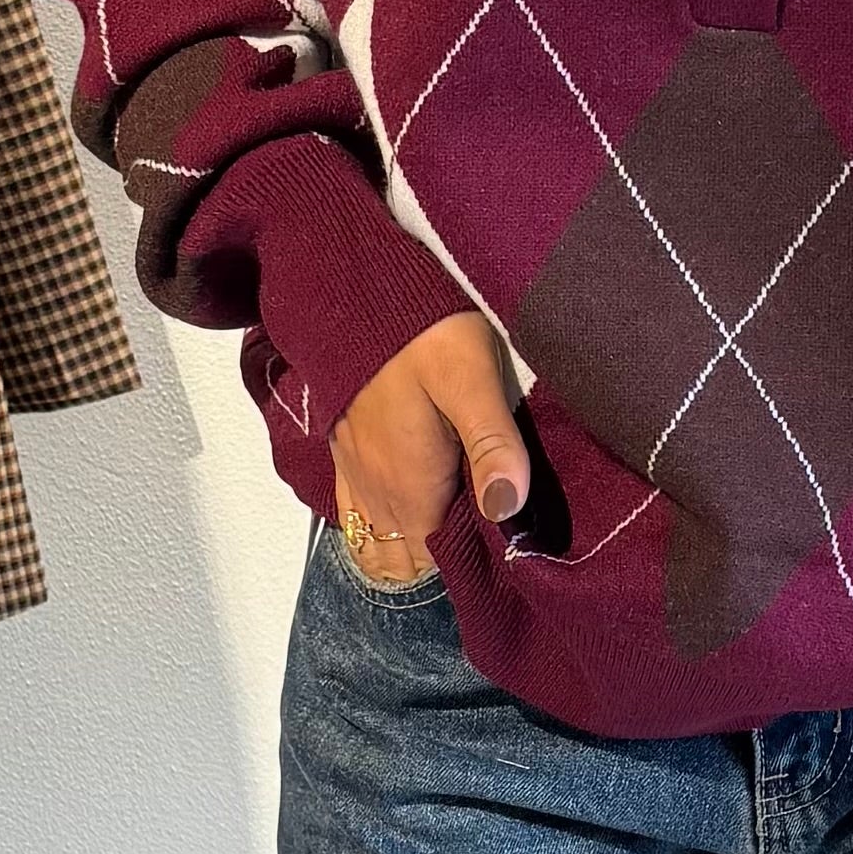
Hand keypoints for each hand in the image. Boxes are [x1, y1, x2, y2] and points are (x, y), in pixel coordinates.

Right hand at [330, 313, 526, 586]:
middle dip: (440, 562)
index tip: (501, 552)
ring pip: (376, 543)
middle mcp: (378, 493)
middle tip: (483, 539)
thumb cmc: (425, 332)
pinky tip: (406, 512)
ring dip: (408, 549)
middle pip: (406, 560)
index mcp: (412, 488)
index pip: (438, 561)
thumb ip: (492, 445)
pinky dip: (379, 528)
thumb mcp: (472, 381)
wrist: (354, 289)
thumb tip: (508, 510)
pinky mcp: (343, 452)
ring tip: (450, 532)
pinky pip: (353, 515)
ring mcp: (356, 474)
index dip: (469, 564)